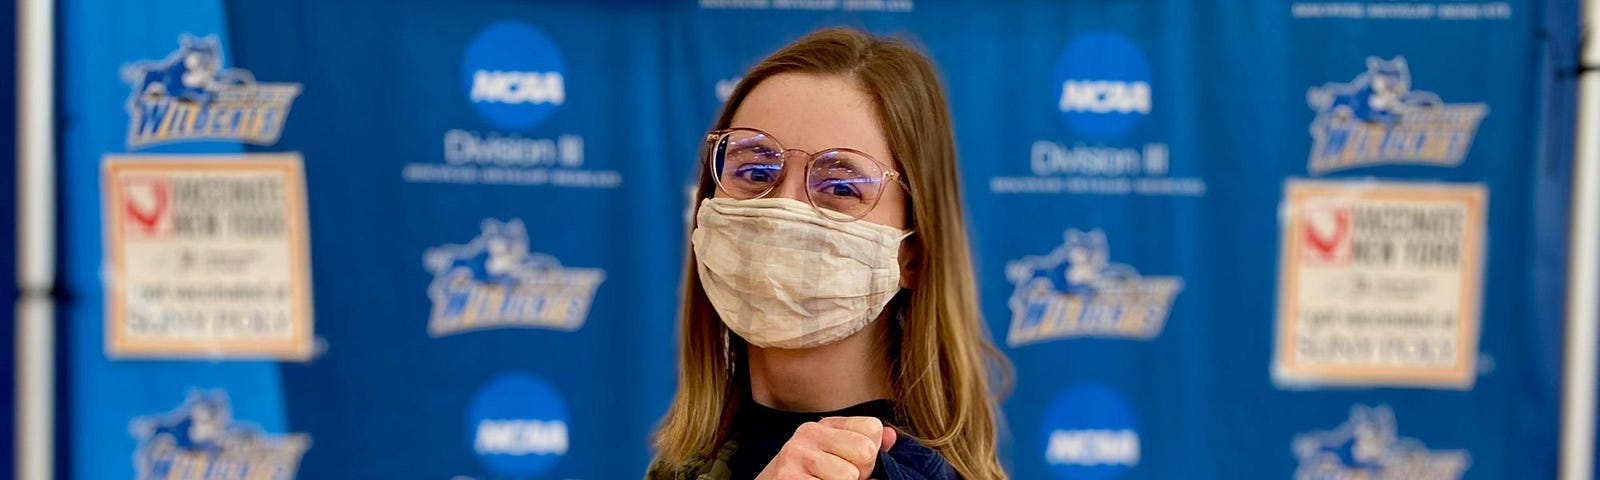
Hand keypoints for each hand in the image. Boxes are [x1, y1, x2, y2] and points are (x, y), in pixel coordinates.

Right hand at [755, 416, 898, 479]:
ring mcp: (796, 455)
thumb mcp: (836, 457)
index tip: (853, 465)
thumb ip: (866, 446)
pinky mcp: (788, 478)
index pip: (873, 429)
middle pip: (865, 452)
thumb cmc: (810, 478)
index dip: (872, 455)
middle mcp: (808, 433)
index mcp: (825, 425)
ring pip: (849, 476)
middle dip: (861, 474)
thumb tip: (892, 436)